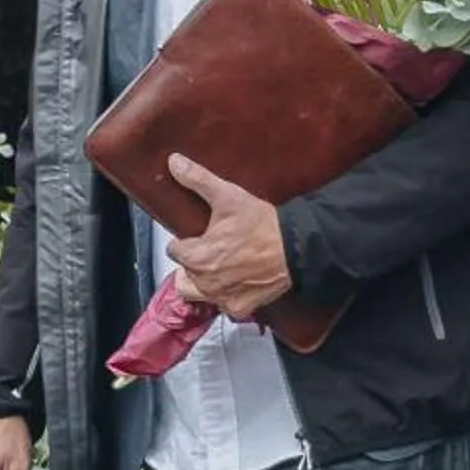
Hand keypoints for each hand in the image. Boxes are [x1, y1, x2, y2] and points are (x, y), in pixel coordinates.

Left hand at [164, 153, 291, 317]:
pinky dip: (227, 296)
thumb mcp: (227, 196)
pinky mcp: (241, 307)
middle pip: (182, 277)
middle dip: (191, 265)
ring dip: (203, 284)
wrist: (296, 248)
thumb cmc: (262, 225)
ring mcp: (223, 297)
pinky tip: (237, 282)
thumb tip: (174, 162)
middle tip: (209, 253)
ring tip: (218, 269)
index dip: (185, 241)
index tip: (199, 236)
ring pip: (198, 295)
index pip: (173, 251)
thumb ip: (197, 179)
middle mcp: (205, 282)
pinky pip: (224, 306)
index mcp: (196, 257)